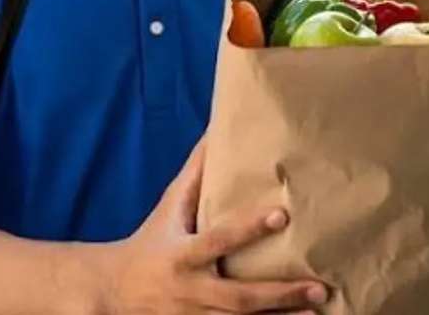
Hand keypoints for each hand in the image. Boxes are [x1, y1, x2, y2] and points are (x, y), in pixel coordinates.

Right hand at [91, 136, 328, 313]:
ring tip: (316, 313)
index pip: (219, 239)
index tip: (282, 215)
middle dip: (279, 294)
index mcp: (183, 254)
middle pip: (238, 298)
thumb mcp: (169, 206)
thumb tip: (215, 131)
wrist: (110, 291)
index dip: (249, 228)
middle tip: (318, 287)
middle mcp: (189, 290)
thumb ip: (196, 173)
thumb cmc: (150, 240)